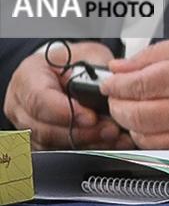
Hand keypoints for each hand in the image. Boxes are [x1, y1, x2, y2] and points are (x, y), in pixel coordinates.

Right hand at [5, 42, 131, 148]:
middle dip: (79, 132)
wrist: (69, 70)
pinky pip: (56, 150)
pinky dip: (82, 148)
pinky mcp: (37, 140)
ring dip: (83, 142)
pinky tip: (103, 143)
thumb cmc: (75, 61)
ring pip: (50, 143)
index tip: (91, 117)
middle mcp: (21, 103)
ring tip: (110, 136)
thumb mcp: (89, 54)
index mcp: (28, 76)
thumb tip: (109, 90)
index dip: (65, 111)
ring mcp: (26, 125)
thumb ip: (96, 71)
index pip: (38, 99)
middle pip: (43, 127)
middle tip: (108, 130)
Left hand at [103, 36, 168, 148]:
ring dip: (127, 121)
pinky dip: (143, 136)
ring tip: (129, 105)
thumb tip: (122, 66)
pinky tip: (146, 121)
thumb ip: (155, 54)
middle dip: (116, 103)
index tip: (109, 81)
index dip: (116, 84)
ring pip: (144, 133)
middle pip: (137, 112)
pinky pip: (159, 146)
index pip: (140, 84)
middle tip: (114, 93)